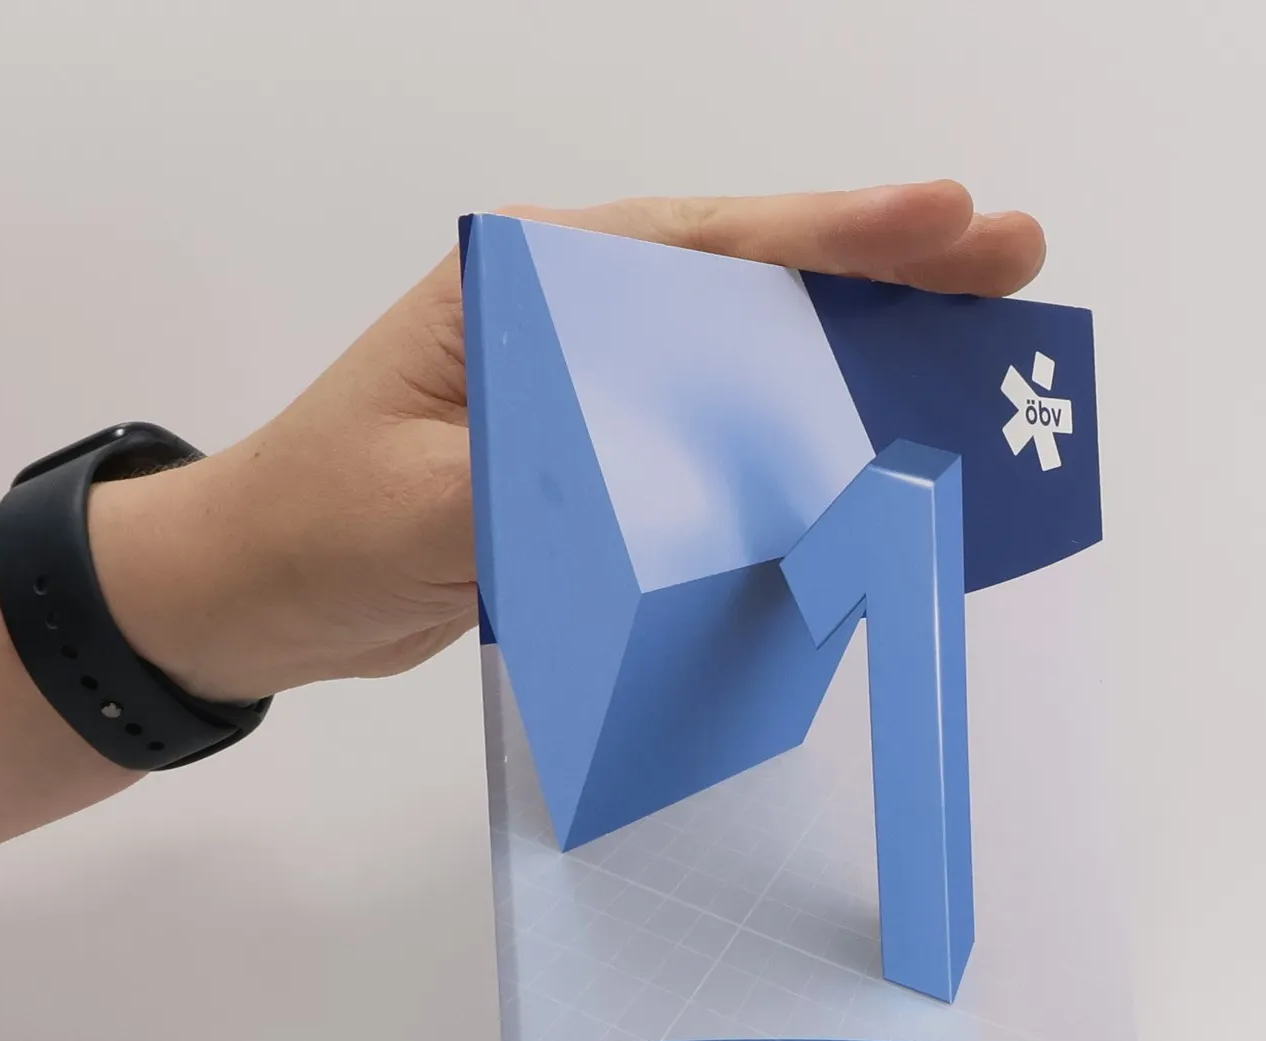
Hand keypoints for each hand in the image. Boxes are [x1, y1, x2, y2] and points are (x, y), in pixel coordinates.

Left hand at [92, 182, 1047, 705]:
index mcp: (527, 285)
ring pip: (748, 355)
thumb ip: (550, 488)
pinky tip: (869, 451)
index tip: (948, 221)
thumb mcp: (424, 508)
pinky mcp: (595, 458)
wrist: (253, 595)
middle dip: (885, 270)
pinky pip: (718, 438)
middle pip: (754, 280)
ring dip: (857, 353)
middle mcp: (570, 317)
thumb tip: (683, 488)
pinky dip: (796, 440)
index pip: (706, 247)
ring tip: (977, 350)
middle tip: (1012, 259)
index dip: (835, 235)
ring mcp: (588, 386)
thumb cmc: (314, 529)